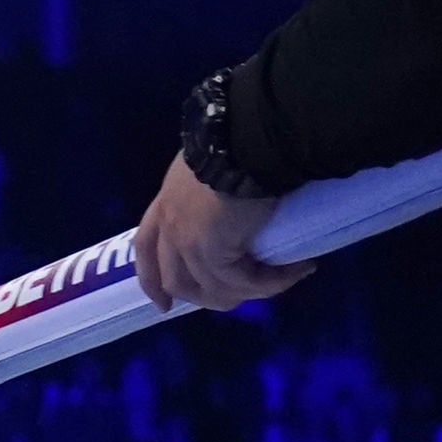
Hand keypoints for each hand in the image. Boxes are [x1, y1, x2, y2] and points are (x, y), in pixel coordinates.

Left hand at [133, 155, 312, 312]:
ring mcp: (187, 242)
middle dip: (205, 298)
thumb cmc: (237, 140)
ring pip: (211, 289)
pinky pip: (242, 282)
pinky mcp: (214, 253)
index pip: (145, 249)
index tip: (163, 304)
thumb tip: (234, 199)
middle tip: (240, 297)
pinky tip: (296, 271)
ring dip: (247, 293)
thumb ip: (208, 187)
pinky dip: (270, 283)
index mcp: (164, 203)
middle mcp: (169, 226)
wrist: (248, 138)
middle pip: (175, 280)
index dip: (152, 280)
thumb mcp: (210, 163)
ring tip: (281, 280)